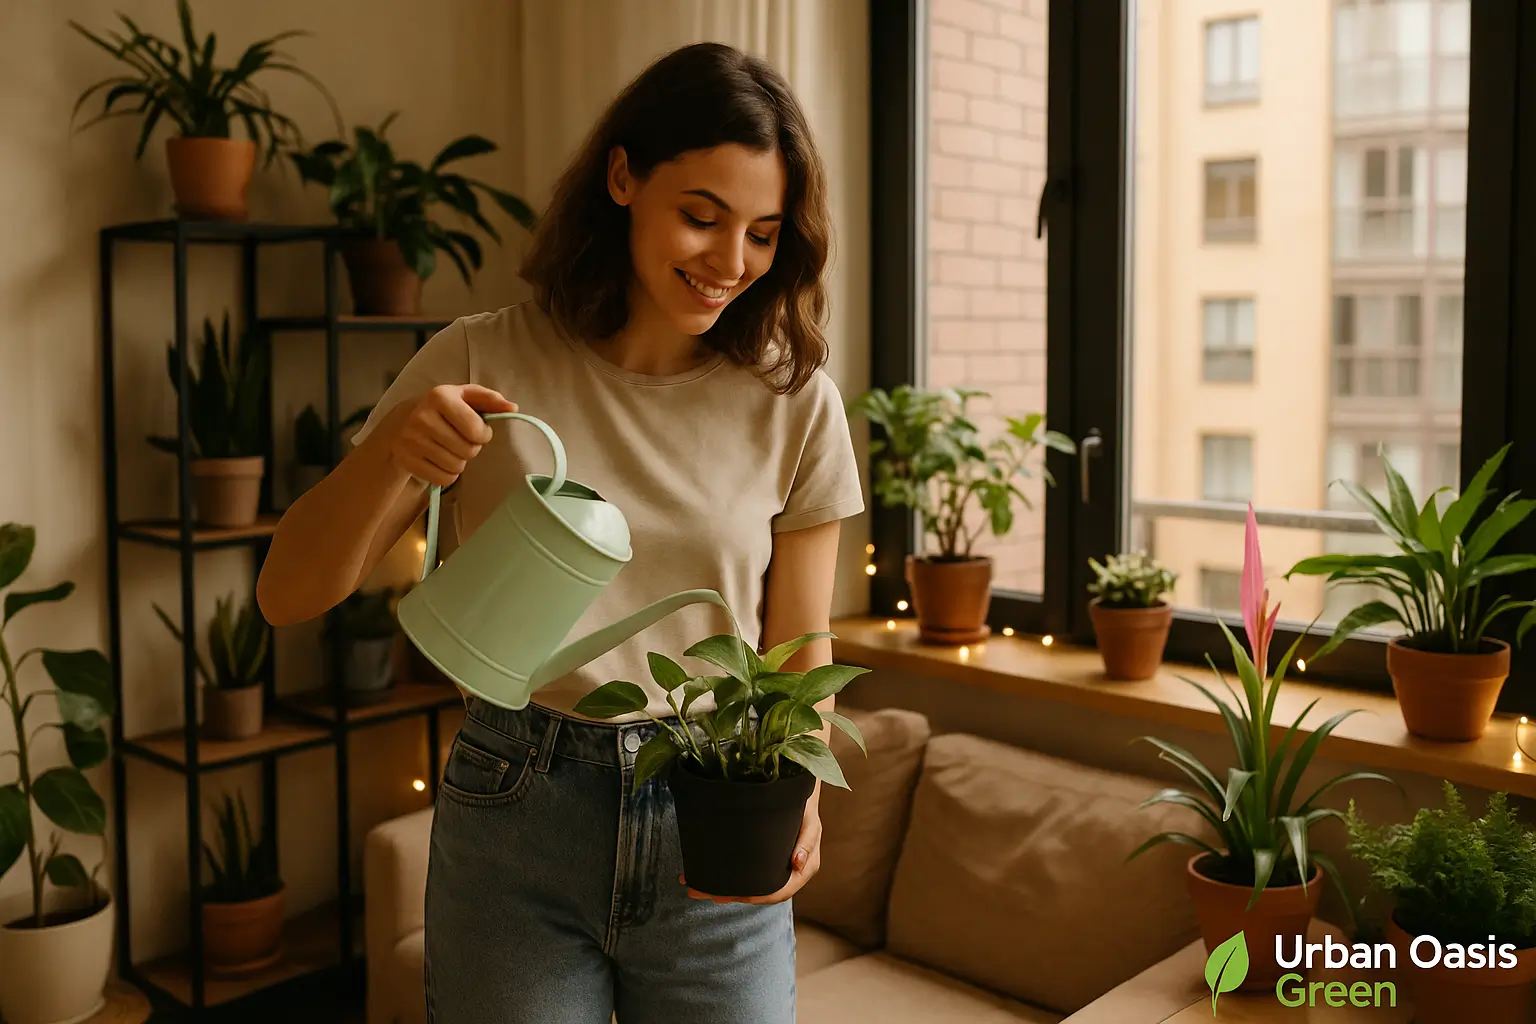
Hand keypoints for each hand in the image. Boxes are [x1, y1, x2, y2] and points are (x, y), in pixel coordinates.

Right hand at [379, 384, 515, 486]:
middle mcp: (422, 417)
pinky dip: (447, 475)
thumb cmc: (442, 410)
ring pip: (456, 467)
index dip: (483, 434)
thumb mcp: (464, 397)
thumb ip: (490, 399)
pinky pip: (443, 479)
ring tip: (449, 450)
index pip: (476, 430)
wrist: (400, 424)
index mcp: (440, 396)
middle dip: (470, 448)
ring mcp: (411, 440)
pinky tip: (439, 461)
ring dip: (459, 462)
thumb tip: (513, 407)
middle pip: (467, 450)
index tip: (477, 431)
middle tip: (459, 440)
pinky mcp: (406, 460)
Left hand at [682, 792, 822, 904]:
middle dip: (730, 895)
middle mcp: (788, 872)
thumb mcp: (810, 821)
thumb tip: (798, 863)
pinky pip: (745, 872)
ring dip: (723, 888)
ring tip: (696, 886)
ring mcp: (774, 866)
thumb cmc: (805, 806)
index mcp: (803, 869)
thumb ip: (807, 841)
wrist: (798, 791)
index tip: (735, 895)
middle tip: (704, 892)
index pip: (779, 892)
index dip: (757, 897)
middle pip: (758, 892)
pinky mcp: (762, 858)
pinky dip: (726, 875)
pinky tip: (704, 874)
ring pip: (749, 885)